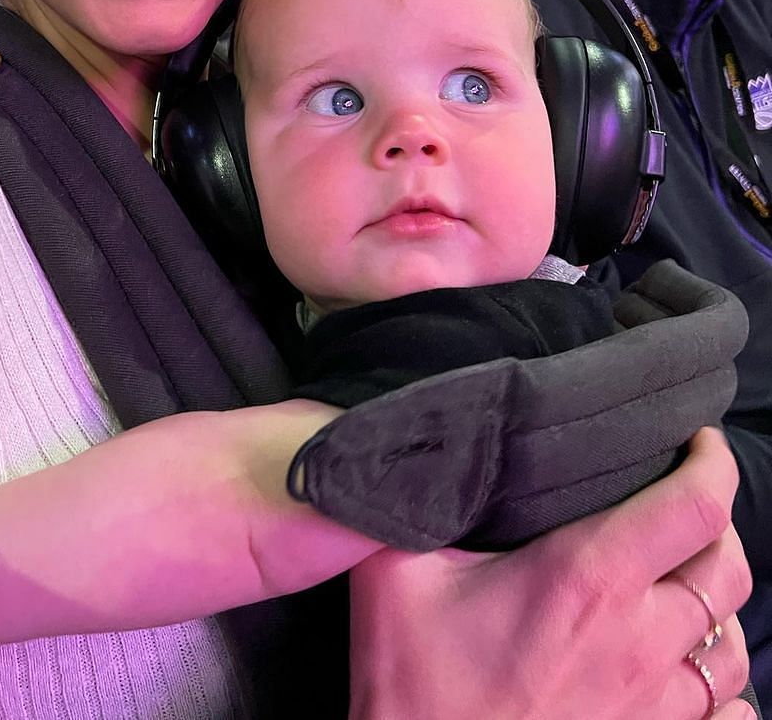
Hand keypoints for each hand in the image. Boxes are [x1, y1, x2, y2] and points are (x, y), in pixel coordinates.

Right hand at [349, 428, 752, 718]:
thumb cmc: (411, 684)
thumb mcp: (397, 573)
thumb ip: (416, 502)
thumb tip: (425, 445)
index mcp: (587, 578)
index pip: (694, 505)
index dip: (713, 460)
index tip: (698, 439)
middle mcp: (639, 640)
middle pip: (729, 568)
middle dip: (715, 524)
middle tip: (680, 502)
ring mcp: (653, 707)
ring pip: (734, 645)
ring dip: (716, 605)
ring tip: (679, 582)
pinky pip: (730, 716)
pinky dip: (720, 687)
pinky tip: (684, 666)